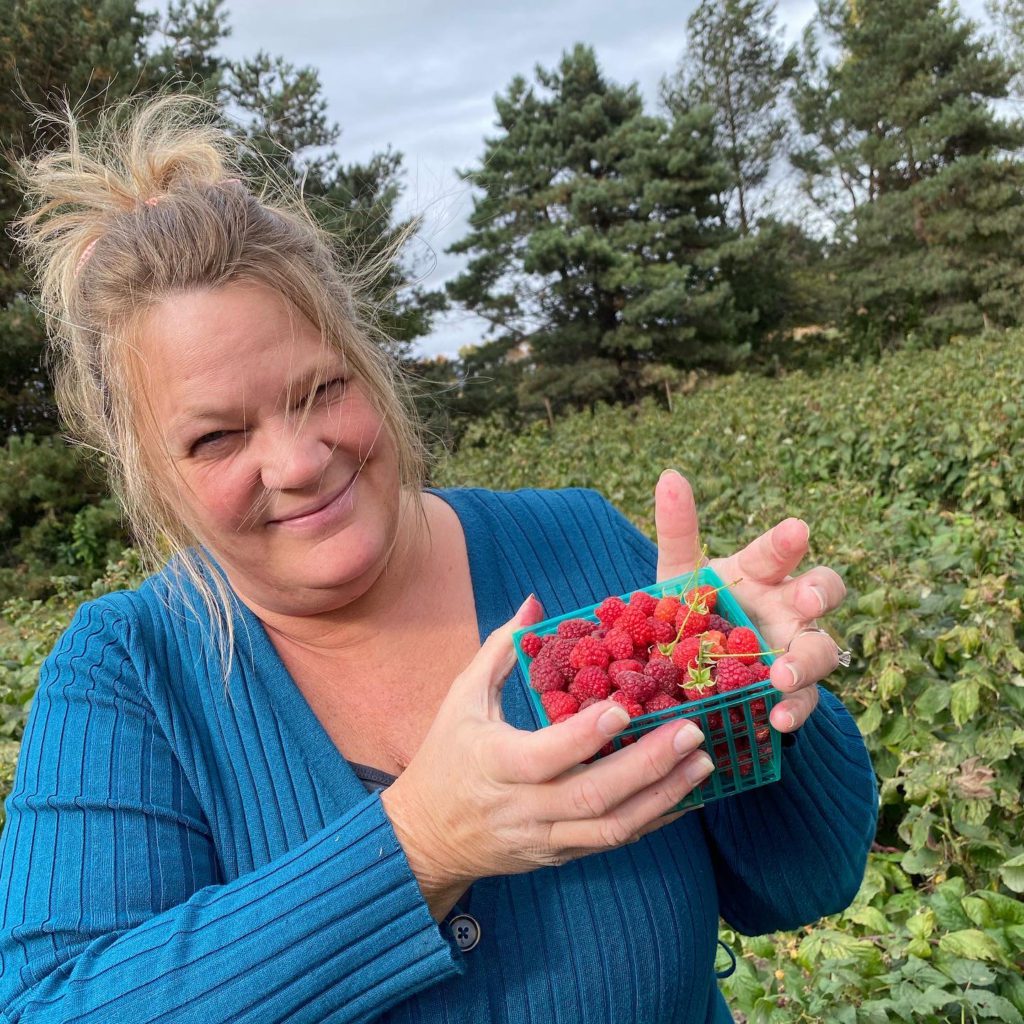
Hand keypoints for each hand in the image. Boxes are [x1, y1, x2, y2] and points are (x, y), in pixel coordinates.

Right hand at [381, 596, 713, 920]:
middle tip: (692, 732)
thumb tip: (535, 603)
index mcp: (495, 764)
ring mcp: (545, 837)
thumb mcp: (462, 698)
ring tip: (704, 763)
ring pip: (611, 826)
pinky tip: (687, 795)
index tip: (621, 708)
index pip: (544, 756)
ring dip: (663, 796)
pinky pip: (613, 841)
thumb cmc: (445, 757)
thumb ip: (500, 650)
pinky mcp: (561, 855)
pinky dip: (654, 820)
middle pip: (592, 795)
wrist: (426, 838)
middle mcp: (524, 808)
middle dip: (647, 765)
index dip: (583, 737)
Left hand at [654, 469, 846, 733]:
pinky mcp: (791, 693)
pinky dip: (793, 710)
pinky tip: (776, 719)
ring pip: (822, 650)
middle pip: (821, 592)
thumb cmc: (695, 612)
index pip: (779, 550)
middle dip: (817, 592)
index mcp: (761, 573)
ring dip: (806, 661)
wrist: (692, 671)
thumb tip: (669, 476)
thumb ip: (677, 530)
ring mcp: (794, 650)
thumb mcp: (679, 576)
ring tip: (781, 675)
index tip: (795, 530)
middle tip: (804, 600)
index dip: (788, 541)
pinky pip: (804, 701)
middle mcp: (787, 607)